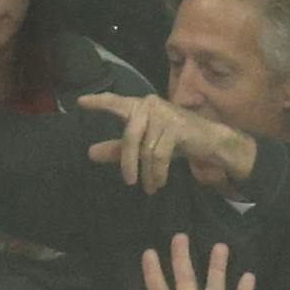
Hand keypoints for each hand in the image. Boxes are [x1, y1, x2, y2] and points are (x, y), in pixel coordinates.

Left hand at [81, 93, 256, 193]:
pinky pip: (159, 155)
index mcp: (139, 107)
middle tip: (129, 182)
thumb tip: (90, 153)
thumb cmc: (174, 140)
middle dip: (128, 164)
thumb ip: (117, 149)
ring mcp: (164, 114)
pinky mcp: (177, 126)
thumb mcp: (143, 146)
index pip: (116, 103)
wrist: (209, 141)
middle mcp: (150, 105)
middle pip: (129, 138)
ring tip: (151, 187)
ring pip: (145, 150)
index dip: (99, 102)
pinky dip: (158, 172)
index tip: (80, 102)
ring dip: (147, 173)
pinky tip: (159, 182)